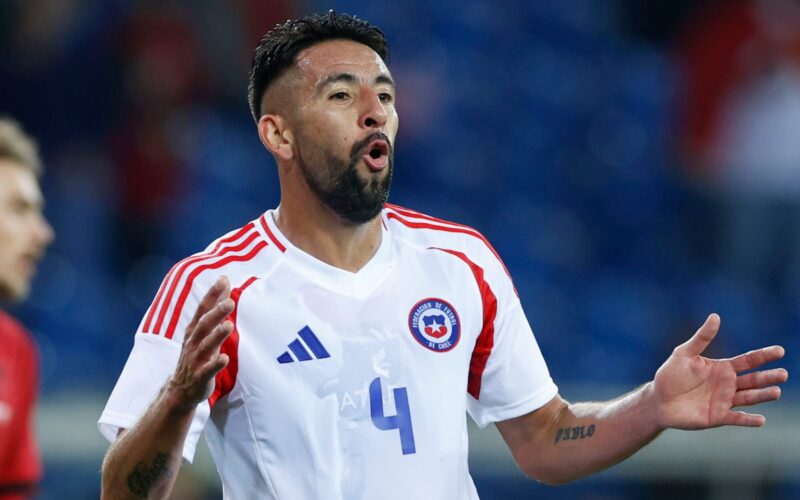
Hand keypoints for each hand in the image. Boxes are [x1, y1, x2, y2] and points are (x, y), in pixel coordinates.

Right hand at [167, 276, 234, 410]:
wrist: (181, 388)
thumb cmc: (197, 353)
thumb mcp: (204, 330)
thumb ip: (215, 307)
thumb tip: (225, 283)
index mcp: (194, 330)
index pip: (203, 308)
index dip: (212, 294)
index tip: (223, 280)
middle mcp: (193, 342)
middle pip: (204, 325)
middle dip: (216, 313)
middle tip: (229, 302)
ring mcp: (196, 359)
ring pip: (206, 346)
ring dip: (217, 335)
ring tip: (229, 325)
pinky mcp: (200, 376)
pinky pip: (208, 370)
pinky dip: (215, 364)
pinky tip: (224, 358)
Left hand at [653, 314, 787, 429]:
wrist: (659, 400)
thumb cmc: (670, 375)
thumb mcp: (684, 353)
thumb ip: (701, 338)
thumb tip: (715, 316)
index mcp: (723, 368)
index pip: (748, 361)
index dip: (763, 355)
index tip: (780, 350)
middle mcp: (728, 384)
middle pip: (753, 380)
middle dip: (768, 377)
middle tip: (783, 373)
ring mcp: (725, 401)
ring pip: (749, 398)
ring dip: (763, 395)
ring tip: (776, 391)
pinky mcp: (718, 417)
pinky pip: (737, 419)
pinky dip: (748, 420)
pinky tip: (761, 419)